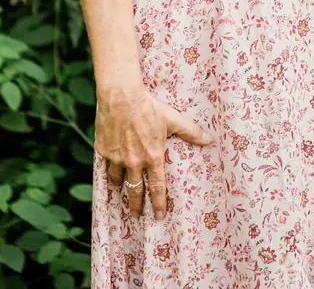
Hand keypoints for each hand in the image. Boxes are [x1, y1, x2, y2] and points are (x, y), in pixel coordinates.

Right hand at [95, 84, 210, 217]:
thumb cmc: (149, 108)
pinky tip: (111, 170)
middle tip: (137, 215)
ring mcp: (117, 159)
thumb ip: (191, 132)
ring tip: (123, 191)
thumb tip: (210, 140)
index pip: (157, 187)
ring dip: (121, 188)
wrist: (121, 98)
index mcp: (153, 157)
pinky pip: (106, 166)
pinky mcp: (104, 151)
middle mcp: (134, 162)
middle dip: (136, 206)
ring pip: (118, 180)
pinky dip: (110, 170)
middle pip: (135, 190)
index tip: (159, 216)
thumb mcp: (173, 119)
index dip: (159, 203)